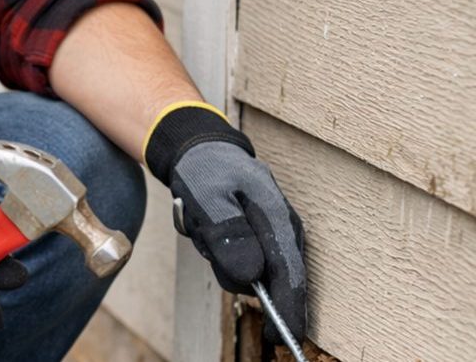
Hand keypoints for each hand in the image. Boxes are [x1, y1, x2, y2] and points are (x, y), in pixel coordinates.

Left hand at [145, 104, 306, 344]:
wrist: (201, 149)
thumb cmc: (205, 171)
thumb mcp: (207, 197)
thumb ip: (228, 234)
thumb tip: (252, 277)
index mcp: (278, 219)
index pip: (290, 276)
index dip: (287, 312)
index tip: (280, 340)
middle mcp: (284, 230)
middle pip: (265, 279)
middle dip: (230, 268)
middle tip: (204, 233)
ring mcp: (273, 234)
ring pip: (245, 271)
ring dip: (218, 255)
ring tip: (204, 222)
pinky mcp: (259, 238)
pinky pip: (238, 260)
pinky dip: (218, 249)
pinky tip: (208, 227)